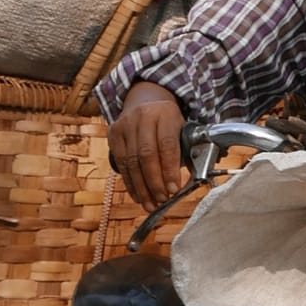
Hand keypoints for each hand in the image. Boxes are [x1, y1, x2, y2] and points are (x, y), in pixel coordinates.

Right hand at [109, 82, 187, 211]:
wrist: (145, 101)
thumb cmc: (168, 122)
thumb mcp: (181, 128)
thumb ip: (186, 150)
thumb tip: (192, 180)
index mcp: (165, 113)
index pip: (167, 145)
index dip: (170, 170)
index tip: (174, 189)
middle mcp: (143, 116)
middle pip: (146, 155)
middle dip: (155, 182)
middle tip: (162, 200)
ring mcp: (125, 124)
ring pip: (131, 162)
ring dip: (142, 188)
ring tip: (151, 204)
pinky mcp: (113, 134)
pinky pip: (121, 164)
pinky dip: (130, 183)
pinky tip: (139, 196)